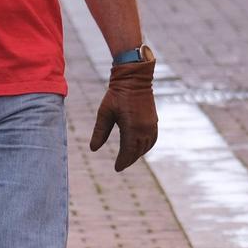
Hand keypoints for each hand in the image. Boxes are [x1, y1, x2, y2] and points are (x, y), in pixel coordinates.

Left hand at [90, 54, 157, 171]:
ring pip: (145, 146)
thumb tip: (93, 149)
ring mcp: (151, 125)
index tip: (116, 168)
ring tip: (128, 158)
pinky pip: (152, 139)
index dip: (122, 161)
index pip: (128, 151)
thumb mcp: (104, 112)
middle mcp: (144, 128)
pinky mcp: (154, 121)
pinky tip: (139, 148)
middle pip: (137, 151)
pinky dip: (146, 146)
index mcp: (132, 128)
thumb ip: (99, 132)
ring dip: (137, 154)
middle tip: (121, 165)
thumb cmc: (117, 94)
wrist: (134, 78)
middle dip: (129, 160)